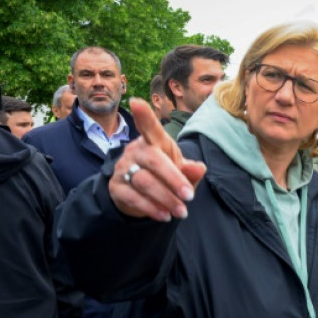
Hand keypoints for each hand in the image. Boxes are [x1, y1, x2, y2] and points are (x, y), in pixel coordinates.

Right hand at [108, 98, 206, 221]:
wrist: (139, 195)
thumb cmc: (164, 175)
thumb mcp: (180, 172)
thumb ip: (190, 170)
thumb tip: (200, 168)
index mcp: (153, 142)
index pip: (149, 127)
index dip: (144, 115)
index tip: (136, 102)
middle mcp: (135, 151)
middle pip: (153, 160)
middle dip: (174, 179)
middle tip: (190, 197)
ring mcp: (123, 168)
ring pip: (143, 181)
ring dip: (166, 198)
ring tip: (181, 212)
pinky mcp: (116, 187)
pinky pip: (133, 197)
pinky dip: (151, 208)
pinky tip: (165, 216)